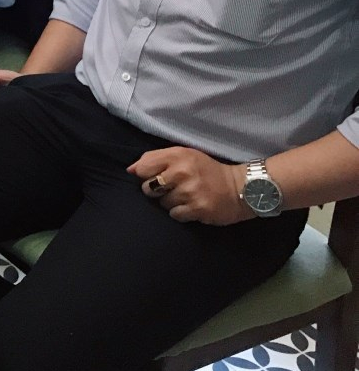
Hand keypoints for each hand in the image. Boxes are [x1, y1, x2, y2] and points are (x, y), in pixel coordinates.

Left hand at [128, 147, 250, 224]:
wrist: (241, 188)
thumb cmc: (205, 170)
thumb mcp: (183, 155)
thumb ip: (155, 159)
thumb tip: (130, 170)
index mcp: (177, 155)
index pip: (143, 168)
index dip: (145, 175)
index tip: (155, 177)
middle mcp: (182, 172)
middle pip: (148, 188)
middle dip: (156, 190)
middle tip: (172, 188)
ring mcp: (190, 191)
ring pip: (162, 203)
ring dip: (171, 202)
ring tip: (186, 197)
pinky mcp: (198, 209)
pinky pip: (175, 215)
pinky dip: (181, 213)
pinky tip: (191, 206)